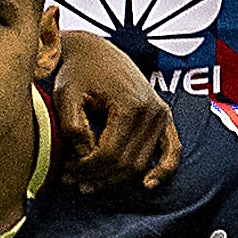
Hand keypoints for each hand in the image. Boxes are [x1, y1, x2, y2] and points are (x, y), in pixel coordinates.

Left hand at [48, 30, 181, 191]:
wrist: (95, 52)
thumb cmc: (78, 72)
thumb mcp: (66, 96)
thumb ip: (73, 128)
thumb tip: (86, 156)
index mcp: (130, 103)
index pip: (110, 153)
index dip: (86, 168)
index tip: (66, 171)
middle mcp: (151, 110)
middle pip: (126, 162)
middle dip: (97, 176)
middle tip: (71, 180)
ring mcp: (161, 114)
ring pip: (141, 163)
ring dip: (115, 179)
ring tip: (88, 184)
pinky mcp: (164, 117)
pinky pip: (171, 150)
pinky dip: (162, 170)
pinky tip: (147, 185)